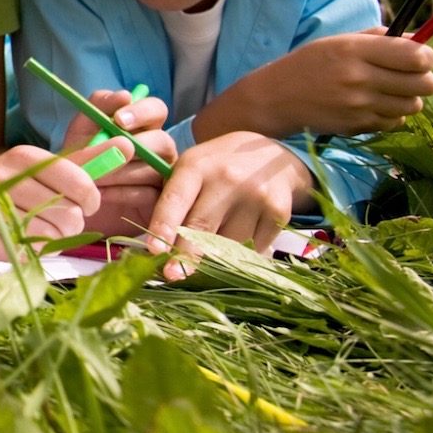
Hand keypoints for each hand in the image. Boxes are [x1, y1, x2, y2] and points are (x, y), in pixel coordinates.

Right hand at [0, 144, 126, 258]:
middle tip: (56, 217)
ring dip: (52, 238)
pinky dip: (32, 250)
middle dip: (71, 222)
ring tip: (34, 226)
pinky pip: (29, 252)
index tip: (87, 203)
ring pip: (51, 236)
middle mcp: (4, 177)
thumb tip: (129, 144)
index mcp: (24, 156)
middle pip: (69, 214)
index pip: (80, 181)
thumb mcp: (46, 169)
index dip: (90, 199)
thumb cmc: (11, 186)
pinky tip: (18, 238)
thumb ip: (86, 161)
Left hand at [59, 89, 172, 234]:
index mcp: (142, 126)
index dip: (141, 111)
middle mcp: (158, 148)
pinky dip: (122, 192)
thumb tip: (124, 96)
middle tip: (111, 150)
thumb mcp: (82, 129)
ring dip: (120, 171)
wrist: (73, 197)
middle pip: (162, 139)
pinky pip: (148, 194)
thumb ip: (98, 107)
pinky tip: (102, 194)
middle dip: (135, 145)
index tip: (118, 119)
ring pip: (153, 168)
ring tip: (95, 176)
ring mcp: (162, 174)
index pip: (156, 109)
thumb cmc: (81, 157)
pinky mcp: (158, 200)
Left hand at [146, 131, 310, 279]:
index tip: (154, 251)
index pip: (176, 200)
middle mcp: (227, 178)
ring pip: (227, 244)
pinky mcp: (279, 213)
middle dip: (184, 256)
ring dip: (212, 260)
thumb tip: (158, 248)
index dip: (163, 227)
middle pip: (202, 227)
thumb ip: (173, 201)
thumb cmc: (216, 168)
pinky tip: (232, 253)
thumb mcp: (190, 170)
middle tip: (171, 276)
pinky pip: (253, 248)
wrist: (269, 155)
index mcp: (196, 166)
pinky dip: (239, 257)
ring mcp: (256, 196)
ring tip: (201, 265)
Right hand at [216, 30, 432, 136]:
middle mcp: (359, 78)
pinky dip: (391, 115)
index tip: (419, 58)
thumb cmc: (309, 64)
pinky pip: (395, 122)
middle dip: (423, 79)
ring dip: (407, 98)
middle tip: (408, 76)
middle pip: (424, 84)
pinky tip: (372, 106)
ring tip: (387, 92)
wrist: (274, 99)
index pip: (416, 57)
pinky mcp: (357, 126)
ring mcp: (359, 106)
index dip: (426, 57)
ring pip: (413, 105)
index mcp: (355, 50)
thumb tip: (422, 41)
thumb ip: (381, 38)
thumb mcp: (339, 41)